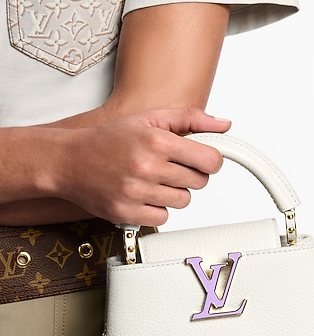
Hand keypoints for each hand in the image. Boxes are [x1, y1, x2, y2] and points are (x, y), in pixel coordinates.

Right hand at [49, 108, 230, 225]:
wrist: (66, 161)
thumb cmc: (107, 140)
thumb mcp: (148, 118)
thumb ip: (189, 118)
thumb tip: (224, 124)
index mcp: (156, 141)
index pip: (210, 160)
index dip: (210, 160)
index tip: (202, 160)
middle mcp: (147, 167)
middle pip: (199, 182)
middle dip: (190, 175)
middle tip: (171, 167)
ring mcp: (136, 193)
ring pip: (183, 201)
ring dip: (173, 192)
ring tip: (153, 180)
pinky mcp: (126, 213)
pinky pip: (163, 218)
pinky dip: (157, 209)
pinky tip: (143, 195)